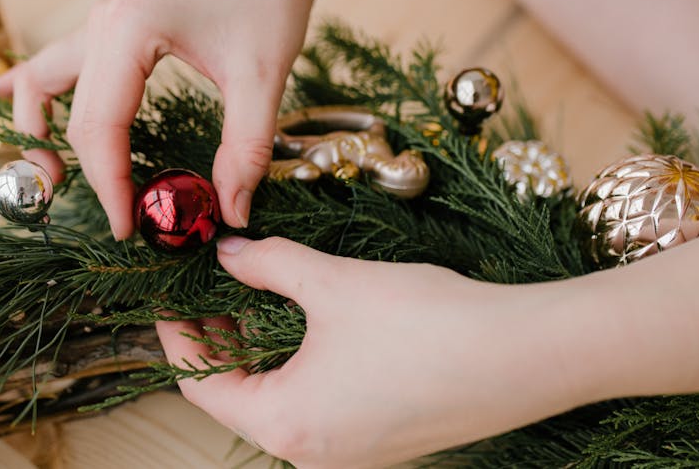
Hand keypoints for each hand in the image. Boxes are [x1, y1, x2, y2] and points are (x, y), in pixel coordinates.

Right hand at [0, 0, 327, 238]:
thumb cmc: (267, 1)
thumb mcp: (264, 76)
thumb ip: (246, 148)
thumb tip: (230, 212)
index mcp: (129, 31)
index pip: (100, 127)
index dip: (109, 186)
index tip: (127, 230)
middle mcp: (101, 24)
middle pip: (71, 116)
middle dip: (86, 174)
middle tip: (119, 219)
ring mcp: (97, 23)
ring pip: (42, 84)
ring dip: (37, 130)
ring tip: (54, 177)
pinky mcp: (106, 27)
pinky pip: (54, 64)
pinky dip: (33, 91)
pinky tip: (6, 100)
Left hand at [156, 236, 590, 467]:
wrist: (531, 355)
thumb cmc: (429, 323)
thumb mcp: (332, 284)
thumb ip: (267, 266)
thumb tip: (227, 251)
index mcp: (287, 424)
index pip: (201, 385)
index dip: (177, 335)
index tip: (168, 294)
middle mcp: (313, 455)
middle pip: (235, 399)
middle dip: (215, 342)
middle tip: (204, 290)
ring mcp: (350, 456)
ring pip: (276, 404)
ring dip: (256, 354)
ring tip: (248, 300)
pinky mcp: (381, 443)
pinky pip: (315, 410)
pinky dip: (294, 370)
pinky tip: (302, 327)